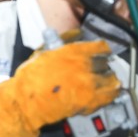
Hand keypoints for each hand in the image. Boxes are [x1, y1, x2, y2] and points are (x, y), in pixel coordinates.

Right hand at [0, 40, 119, 136]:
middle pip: (106, 64)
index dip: (103, 50)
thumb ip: (63, 41)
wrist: (26, 102)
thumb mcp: (43, 52)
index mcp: (75, 52)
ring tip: (108, 82)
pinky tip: (106, 95)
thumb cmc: (30, 77)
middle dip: (104, 66)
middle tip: (102, 68)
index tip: (104, 52)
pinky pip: (108, 97)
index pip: (101, 47)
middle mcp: (86, 67)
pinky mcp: (90, 102)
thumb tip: (78, 33)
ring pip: (111, 81)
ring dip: (111, 81)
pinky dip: (109, 96)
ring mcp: (89, 85)